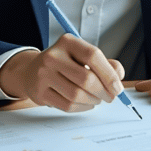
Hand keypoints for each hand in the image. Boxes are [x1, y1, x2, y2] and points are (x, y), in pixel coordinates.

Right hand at [0, 34, 125, 111]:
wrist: (32, 72)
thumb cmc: (64, 64)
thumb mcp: (83, 56)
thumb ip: (105, 63)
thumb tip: (119, 75)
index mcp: (67, 42)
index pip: (93, 55)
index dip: (109, 74)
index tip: (117, 87)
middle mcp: (53, 56)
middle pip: (86, 79)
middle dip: (103, 92)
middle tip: (110, 97)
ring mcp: (44, 74)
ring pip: (77, 95)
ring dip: (93, 101)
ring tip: (97, 99)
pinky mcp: (40, 92)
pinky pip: (67, 105)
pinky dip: (82, 107)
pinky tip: (86, 103)